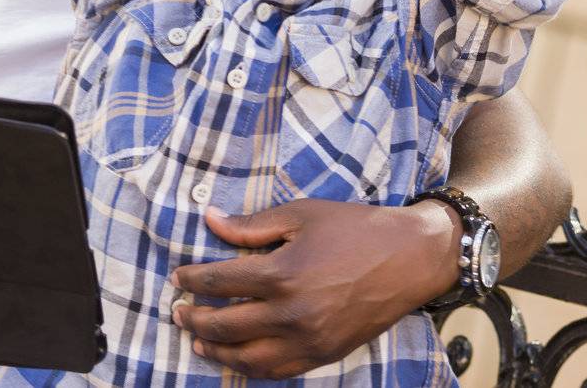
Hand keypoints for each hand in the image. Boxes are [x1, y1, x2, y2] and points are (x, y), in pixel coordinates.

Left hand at [170, 200, 458, 377]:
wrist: (409, 257)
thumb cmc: (354, 228)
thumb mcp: (301, 215)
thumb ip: (251, 226)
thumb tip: (210, 220)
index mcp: (281, 273)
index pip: (220, 282)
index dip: (193, 281)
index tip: (179, 278)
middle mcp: (290, 313)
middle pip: (225, 326)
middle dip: (194, 319)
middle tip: (178, 312)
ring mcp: (307, 340)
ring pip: (246, 357)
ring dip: (215, 351)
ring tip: (197, 341)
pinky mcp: (323, 354)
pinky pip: (276, 371)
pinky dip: (250, 368)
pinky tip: (237, 358)